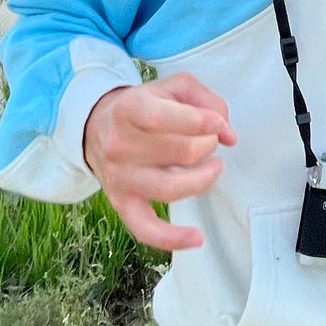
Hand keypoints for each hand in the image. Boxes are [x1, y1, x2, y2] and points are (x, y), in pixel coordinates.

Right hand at [82, 72, 235, 250]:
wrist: (98, 127)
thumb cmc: (143, 106)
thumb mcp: (173, 87)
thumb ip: (206, 100)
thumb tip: (227, 134)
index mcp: (129, 109)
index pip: (164, 118)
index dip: (201, 121)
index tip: (219, 123)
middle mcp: (119, 145)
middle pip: (181, 153)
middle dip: (207, 145)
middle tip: (210, 139)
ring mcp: (120, 177)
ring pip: (172, 188)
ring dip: (203, 179)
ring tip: (214, 167)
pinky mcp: (122, 203)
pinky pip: (146, 229)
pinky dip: (172, 238)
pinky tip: (196, 237)